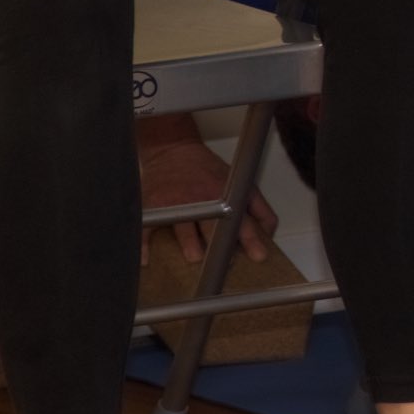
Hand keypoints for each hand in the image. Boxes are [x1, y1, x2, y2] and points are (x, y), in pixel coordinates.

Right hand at [136, 119, 278, 264]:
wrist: (173, 150)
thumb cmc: (207, 170)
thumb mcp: (240, 183)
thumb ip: (258, 208)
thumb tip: (269, 232)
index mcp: (223, 195)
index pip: (241, 220)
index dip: (252, 239)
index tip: (259, 256)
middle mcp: (200, 199)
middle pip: (213, 224)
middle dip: (221, 245)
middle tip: (227, 263)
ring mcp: (175, 202)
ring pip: (184, 226)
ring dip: (190, 244)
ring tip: (195, 257)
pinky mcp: (154, 205)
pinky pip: (147, 227)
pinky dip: (144, 245)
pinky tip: (147, 260)